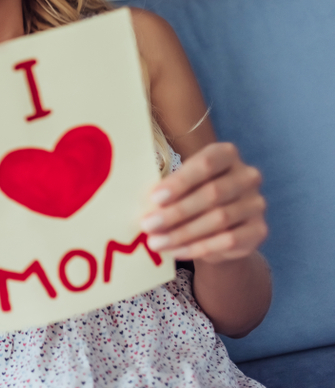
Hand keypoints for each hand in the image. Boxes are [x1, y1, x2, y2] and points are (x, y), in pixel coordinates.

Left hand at [141, 142, 266, 262]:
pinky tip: (176, 251)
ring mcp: (256, 203)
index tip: (154, 198)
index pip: (205, 163)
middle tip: (148, 225)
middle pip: (212, 193)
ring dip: (183, 233)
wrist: (221, 225)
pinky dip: (199, 247)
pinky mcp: (259, 230)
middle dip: (176, 212)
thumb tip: (145, 204)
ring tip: (156, 242)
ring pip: (219, 219)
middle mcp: (247, 176)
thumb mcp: (180, 185)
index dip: (180, 181)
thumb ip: (168, 190)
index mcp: (226, 154)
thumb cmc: (192, 194)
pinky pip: (228, 241)